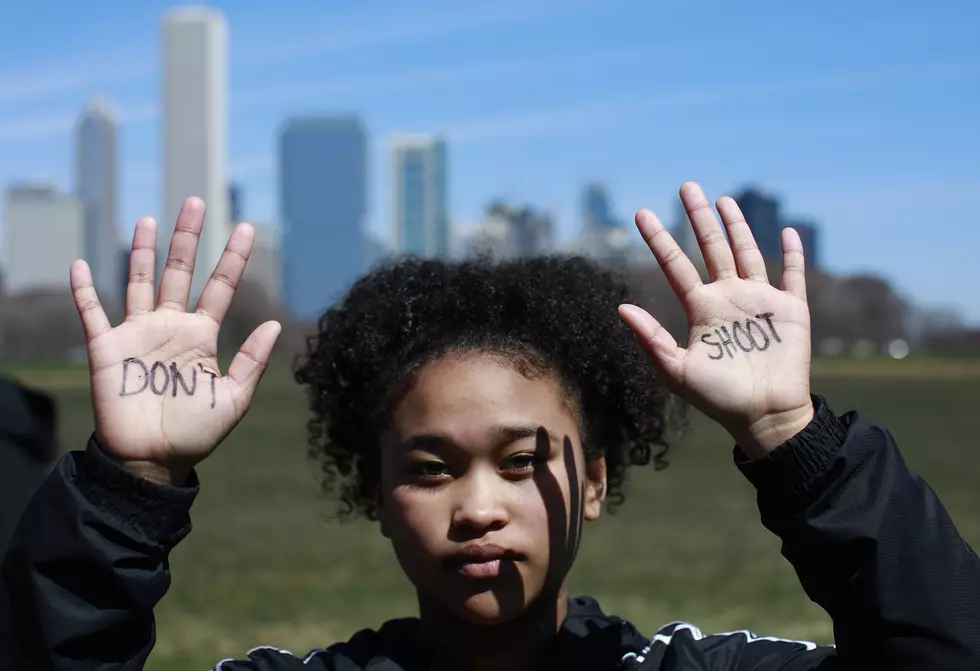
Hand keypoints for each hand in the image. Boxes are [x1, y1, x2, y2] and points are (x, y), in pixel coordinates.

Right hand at [70, 197, 280, 484]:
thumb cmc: (196, 434)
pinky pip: (92, 313)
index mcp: (202, 336)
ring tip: (150, 219)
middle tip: (194, 200)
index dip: (232, 258)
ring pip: (139, 281)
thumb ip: (252, 361)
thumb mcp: (234, 398)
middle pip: (179, 272)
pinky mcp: (107, 349)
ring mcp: (138, 334)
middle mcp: (171, 327)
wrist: (153, 461)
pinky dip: (84, 290)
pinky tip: (81, 264)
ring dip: (142, 251)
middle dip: (187, 238)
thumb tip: (273, 322)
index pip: (219, 287)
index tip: (245, 227)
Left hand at [618, 182, 812, 456]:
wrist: (763, 416)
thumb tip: (621, 307)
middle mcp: (728, 298)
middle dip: (699, 218)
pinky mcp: (791, 310)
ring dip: (737, 226)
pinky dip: (792, 254)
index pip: (676, 266)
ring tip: (724, 201)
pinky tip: (787, 232)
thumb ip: (650, 339)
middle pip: (711, 248)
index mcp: (701, 309)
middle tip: (686, 187)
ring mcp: (760, 301)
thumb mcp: (677, 370)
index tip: (641, 214)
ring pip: (747, 253)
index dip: (660, 240)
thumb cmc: (718, 398)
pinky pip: (793, 276)